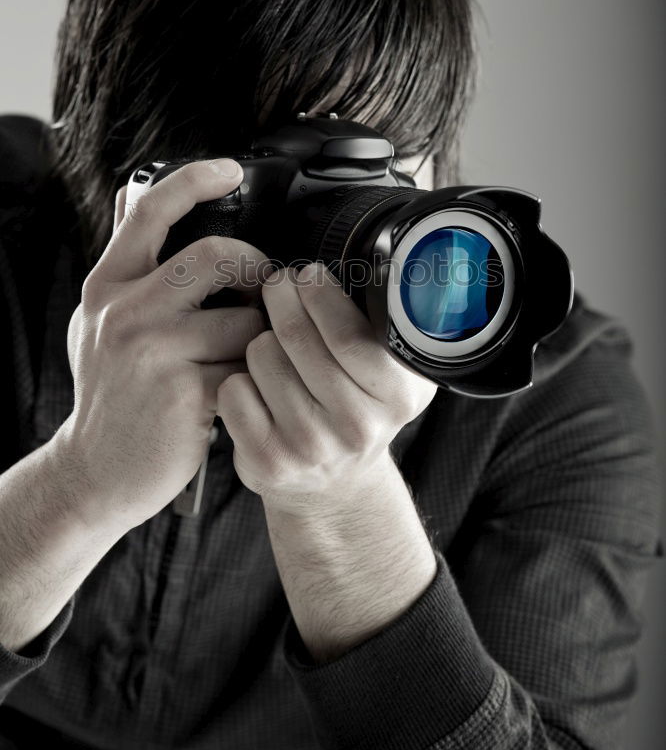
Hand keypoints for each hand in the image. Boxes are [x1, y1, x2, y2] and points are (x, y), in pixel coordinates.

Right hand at [58, 158, 272, 531]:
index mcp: (108, 286)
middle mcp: (124, 311)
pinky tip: (239, 387)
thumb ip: (125, 263)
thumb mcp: (101, 320)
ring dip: (261, 335)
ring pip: (246, 317)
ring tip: (245, 353)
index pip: (148, 212)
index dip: (193, 180)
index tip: (230, 170)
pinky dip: (256, 375)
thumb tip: (129, 196)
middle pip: (215, 254)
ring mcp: (152, 351)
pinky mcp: (185, 392)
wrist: (96, 472)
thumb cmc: (111, 394)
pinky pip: (248, 365)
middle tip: (262, 290)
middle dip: (256, 267)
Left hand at [217, 262, 437, 510]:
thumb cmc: (355, 408)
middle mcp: (358, 426)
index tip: (307, 275)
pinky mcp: (269, 461)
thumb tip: (339, 267)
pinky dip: (237, 378)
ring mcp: (312, 447)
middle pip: (297, 339)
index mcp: (399, 396)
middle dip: (281, 299)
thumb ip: (376, 327)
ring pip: (261, 356)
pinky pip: (234, 390)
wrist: (333, 483)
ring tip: (275, 350)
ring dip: (260, 341)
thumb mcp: (388, 372)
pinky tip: (256, 387)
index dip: (320, 295)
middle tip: (278, 287)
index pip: (349, 334)